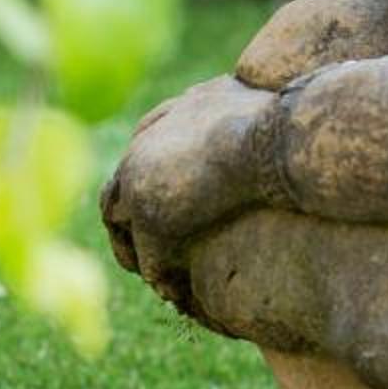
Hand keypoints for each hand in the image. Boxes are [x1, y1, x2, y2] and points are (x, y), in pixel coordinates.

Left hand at [99, 76, 284, 281]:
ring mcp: (140, 188)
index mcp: (157, 125)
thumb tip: (239, 93)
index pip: (135, 164)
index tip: (158, 216)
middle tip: (145, 255)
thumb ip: (220, 104)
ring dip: (137, 257)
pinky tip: (178, 295)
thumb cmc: (271, 119)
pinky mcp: (152, 220)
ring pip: (121, 233)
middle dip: (127, 229)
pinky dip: (161, 278)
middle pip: (115, 199)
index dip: (142, 194)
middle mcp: (138, 154)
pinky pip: (148, 261)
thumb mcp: (238, 97)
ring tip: (161, 281)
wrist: (272, 138)